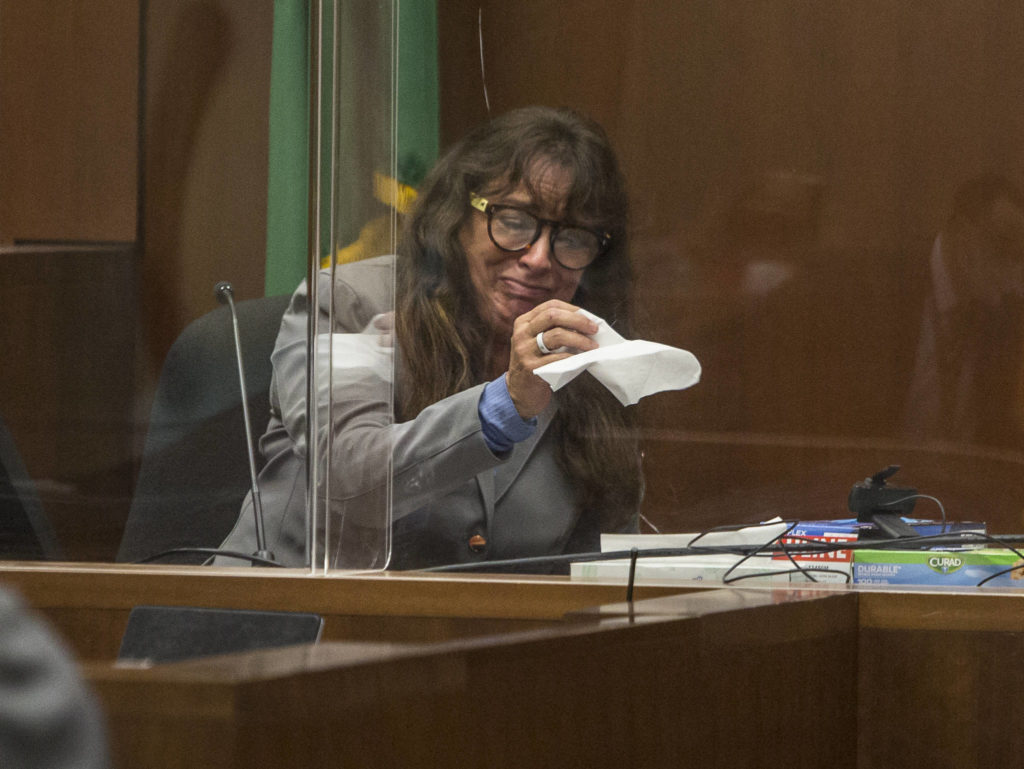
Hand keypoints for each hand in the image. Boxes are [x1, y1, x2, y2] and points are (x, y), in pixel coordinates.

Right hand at [506, 300, 598, 418]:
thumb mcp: (537, 341)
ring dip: (579, 339)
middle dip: (578, 320)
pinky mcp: (530, 367)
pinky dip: (572, 356)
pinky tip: (582, 359)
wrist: (519, 390)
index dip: (572, 309)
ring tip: (592, 346)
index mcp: (524, 322)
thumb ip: (554, 329)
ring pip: (556, 335)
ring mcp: (524, 350)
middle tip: (594, 329)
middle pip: (553, 316)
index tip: (589, 317)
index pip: (551, 306)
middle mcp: (522, 333)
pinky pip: (557, 358)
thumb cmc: (536, 362)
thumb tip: (586, 322)